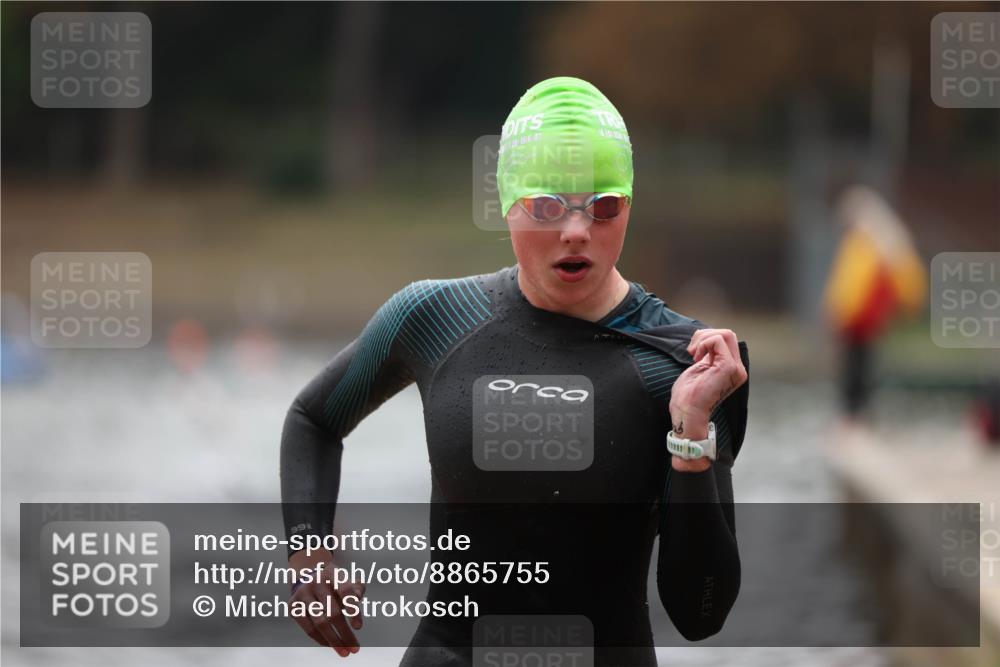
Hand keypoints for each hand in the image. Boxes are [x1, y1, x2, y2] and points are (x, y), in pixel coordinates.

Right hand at [289, 551, 365, 656]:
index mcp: (333, 574)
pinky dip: (320, 639)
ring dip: (333, 641)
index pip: (345, 591)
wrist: (307, 575)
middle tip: (355, 648)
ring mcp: (303, 594)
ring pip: (320, 623)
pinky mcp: (293, 606)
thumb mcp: (346, 580)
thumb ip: (356, 588)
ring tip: (344, 651)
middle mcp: (316, 582)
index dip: (353, 609)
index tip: (359, 628)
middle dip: (345, 633)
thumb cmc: (333, 582)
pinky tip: (330, 645)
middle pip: (333, 612)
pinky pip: (308, 628)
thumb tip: (358, 597)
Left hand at [669, 328, 746, 471]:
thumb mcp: (701, 368)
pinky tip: (695, 358)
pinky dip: (703, 344)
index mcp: (732, 368)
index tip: (694, 353)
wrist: (687, 413)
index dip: (707, 339)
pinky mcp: (728, 368)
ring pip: (725, 334)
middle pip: (728, 334)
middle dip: (705, 336)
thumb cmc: (689, 395)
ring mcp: (735, 368)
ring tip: (694, 355)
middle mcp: (738, 368)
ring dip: (703, 339)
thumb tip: (708, 339)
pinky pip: (717, 341)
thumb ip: (709, 355)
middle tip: (693, 352)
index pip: (727, 339)